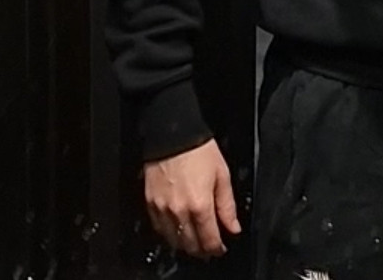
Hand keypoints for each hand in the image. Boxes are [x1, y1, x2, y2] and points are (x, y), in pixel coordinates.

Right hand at [144, 138, 241, 258]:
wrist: (173, 133)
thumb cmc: (198, 149)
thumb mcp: (222, 174)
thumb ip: (227, 205)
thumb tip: (233, 227)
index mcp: (200, 205)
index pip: (209, 241)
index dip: (217, 248)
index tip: (221, 247)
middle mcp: (179, 211)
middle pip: (191, 245)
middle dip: (203, 249)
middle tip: (210, 245)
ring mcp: (162, 209)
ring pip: (174, 241)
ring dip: (186, 244)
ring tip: (196, 240)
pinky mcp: (150, 204)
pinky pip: (159, 229)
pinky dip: (170, 233)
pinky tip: (178, 228)